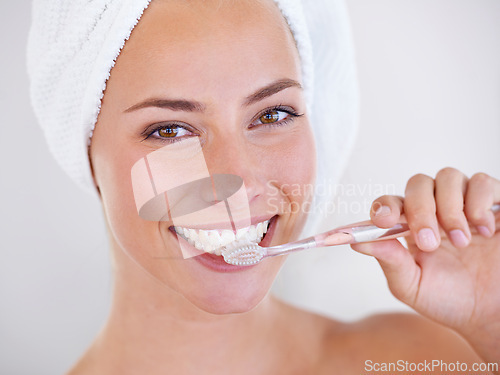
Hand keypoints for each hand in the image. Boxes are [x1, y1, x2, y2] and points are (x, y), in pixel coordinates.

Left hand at [351, 168, 499, 362]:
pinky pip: (483, 183)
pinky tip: (483, 231)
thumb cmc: (450, 300)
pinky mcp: (494, 205)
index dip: (385, 206)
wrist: (490, 314)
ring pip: (448, 177)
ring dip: (450, 209)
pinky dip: (479, 203)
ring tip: (461, 242)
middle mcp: (436, 209)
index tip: (384, 221)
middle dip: (420, 209)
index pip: (391, 203)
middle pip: (418, 183)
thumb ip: (389, 261)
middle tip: (430, 242)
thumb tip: (358, 242)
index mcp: (410, 227)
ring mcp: (464, 204)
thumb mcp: (411, 286)